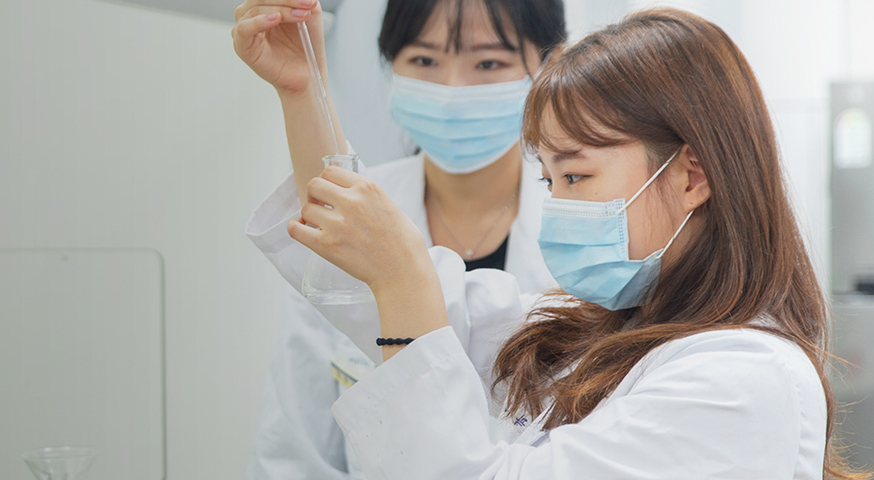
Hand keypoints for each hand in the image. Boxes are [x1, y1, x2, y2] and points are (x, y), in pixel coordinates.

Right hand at [231, 0, 325, 95]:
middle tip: (307, 6)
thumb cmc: (306, 45)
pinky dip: (260, 21)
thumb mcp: (310, 14)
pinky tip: (276, 19)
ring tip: (301, 16)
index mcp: (264, 6)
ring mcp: (245, 29)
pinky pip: (244, 28)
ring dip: (281, 10)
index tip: (310, 1)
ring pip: (255, 9)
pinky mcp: (242, 46)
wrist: (307, 72)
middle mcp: (251, 15)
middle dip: (286, 1)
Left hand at [287, 167, 432, 294]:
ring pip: (306, 208)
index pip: (330, 171)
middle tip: (321, 208)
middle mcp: (351, 201)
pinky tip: (303, 231)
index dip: (327, 182)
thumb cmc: (402, 242)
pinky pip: (296, 229)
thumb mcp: (389, 204)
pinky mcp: (326, 245)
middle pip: (314, 185)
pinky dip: (296, 228)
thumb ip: (366, 195)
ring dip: (310, 216)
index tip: (329, 193)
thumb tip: (347, 192)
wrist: (403, 271)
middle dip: (315, 195)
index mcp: (367, 188)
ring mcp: (337, 223)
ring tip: (319, 226)